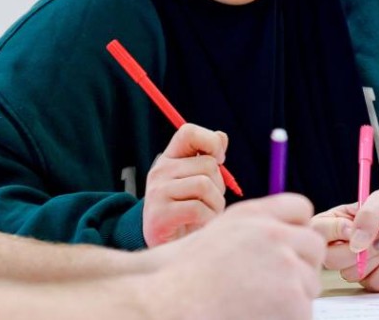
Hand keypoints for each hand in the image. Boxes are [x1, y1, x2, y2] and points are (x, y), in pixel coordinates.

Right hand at [137, 194, 325, 318]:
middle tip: (266, 286)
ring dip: (290, 296)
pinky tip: (253, 315)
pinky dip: (285, 317)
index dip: (293, 231)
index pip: (300, 209)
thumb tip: (289, 231)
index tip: (284, 249)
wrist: (162, 306)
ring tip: (249, 303)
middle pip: (313, 248)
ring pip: (309, 284)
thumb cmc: (179, 277)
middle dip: (298, 265)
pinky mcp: (293, 303)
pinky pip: (304, 311)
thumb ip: (255, 225)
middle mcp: (274, 236)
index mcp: (254, 215)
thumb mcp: (215, 232)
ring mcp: (287, 269)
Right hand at [142, 124, 228, 246]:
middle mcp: (160, 171)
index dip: (211, 142)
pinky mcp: (159, 215)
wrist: (166, 245)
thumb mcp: (197, 181)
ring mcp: (157, 192)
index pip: (188, 132)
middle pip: (207, 165)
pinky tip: (199, 225)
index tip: (219, 160)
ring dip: (216, 204)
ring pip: (205, 186)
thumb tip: (221, 137)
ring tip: (206, 214)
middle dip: (219, 186)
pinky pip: (198, 209)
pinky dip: (207, 219)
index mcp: (170, 158)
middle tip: (209, 201)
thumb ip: (208, 159)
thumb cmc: (187, 211)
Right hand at [312, 203, 378, 272]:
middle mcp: (344, 245)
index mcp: (338, 222)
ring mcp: (358, 265)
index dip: (334, 232)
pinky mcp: (375, 279)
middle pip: (331, 259)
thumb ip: (368, 216)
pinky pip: (374, 283)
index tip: (354, 226)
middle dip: (362, 249)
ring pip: (352, 274)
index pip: (317, 231)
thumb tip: (355, 244)